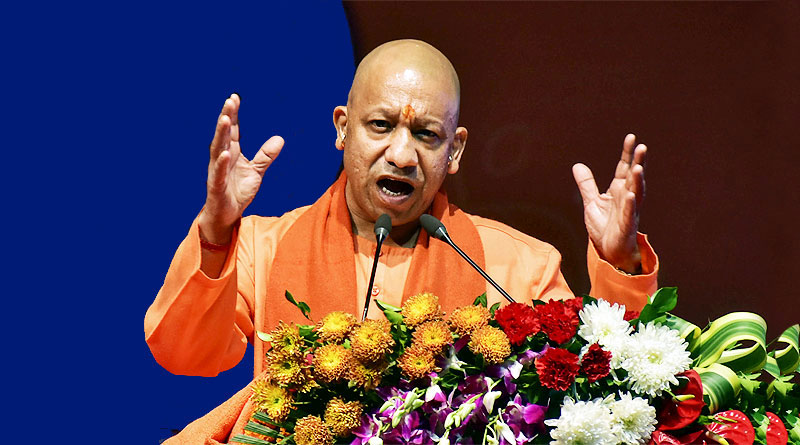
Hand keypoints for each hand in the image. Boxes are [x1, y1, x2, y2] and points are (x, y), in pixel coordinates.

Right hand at [199, 94, 283, 243]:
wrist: (226, 215)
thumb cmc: (237, 192)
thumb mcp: (256, 172)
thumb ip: (265, 155)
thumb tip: (280, 139)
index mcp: (231, 153)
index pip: (232, 130)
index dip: (233, 114)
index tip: (235, 97)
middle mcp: (222, 159)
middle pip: (223, 134)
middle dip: (226, 117)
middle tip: (229, 100)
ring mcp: (217, 171)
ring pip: (218, 149)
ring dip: (220, 134)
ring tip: (224, 119)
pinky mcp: (216, 186)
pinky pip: (218, 173)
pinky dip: (221, 163)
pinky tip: (225, 153)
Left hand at [572, 134, 645, 273]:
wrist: (609, 252)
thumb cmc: (604, 227)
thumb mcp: (591, 202)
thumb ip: (587, 184)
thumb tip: (577, 165)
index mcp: (619, 191)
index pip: (624, 168)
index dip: (627, 153)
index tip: (631, 137)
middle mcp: (627, 198)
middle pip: (633, 178)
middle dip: (638, 162)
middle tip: (642, 147)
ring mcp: (628, 212)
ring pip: (635, 193)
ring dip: (637, 181)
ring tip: (638, 167)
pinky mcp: (626, 226)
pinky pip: (629, 214)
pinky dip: (630, 205)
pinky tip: (630, 195)